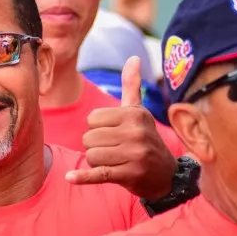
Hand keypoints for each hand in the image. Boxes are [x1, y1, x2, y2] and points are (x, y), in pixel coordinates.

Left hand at [67, 57, 175, 199]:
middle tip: (115, 150)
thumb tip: (133, 58)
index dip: (97, 129)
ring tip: (116, 161)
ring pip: (91, 156)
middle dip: (96, 146)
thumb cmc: (145, 139)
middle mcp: (136, 132)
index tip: (114, 134)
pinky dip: (83, 177)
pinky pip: (98, 174)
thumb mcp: (138, 111)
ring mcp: (134, 155)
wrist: (166, 175)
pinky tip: (70, 178)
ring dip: (97, 161)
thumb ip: (131, 85)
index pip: (92, 119)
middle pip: (89, 138)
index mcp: (134, 114)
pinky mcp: (129, 175)